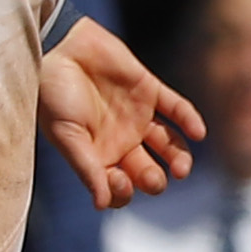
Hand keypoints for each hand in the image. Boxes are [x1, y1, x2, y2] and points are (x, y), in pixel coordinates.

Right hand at [37, 15, 204, 209]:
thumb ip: (86, 168)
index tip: (116, 179)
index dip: (122, 191)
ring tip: (182, 168)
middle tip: (151, 177)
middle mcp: (119, 139)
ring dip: (179, 159)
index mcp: (96, 154)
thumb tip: (102, 205)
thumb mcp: (65, 134)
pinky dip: (190, 121)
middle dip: (153, 180)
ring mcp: (137, 115)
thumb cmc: (52, 93)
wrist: (59, 46)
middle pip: (147, 171)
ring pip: (168, 145)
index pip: (118, 186)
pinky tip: (198, 133)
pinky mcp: (149, 90)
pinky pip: (177, 109)